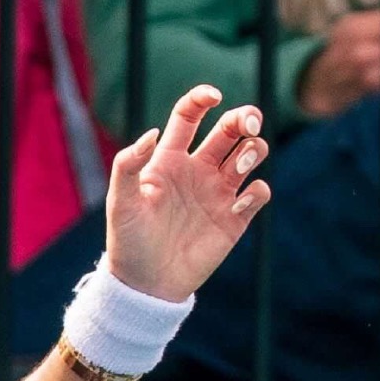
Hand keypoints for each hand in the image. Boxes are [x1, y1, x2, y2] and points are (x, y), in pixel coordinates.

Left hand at [102, 82, 274, 303]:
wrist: (145, 284)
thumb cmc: (128, 240)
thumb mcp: (120, 201)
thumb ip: (128, 164)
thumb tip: (152, 133)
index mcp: (170, 158)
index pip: (190, 116)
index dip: (203, 99)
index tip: (214, 97)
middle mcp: (198, 169)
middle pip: (230, 129)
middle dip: (245, 118)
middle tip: (250, 125)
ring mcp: (218, 193)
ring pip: (250, 154)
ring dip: (253, 151)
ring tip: (241, 165)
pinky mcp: (234, 219)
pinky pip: (258, 193)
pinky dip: (257, 191)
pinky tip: (241, 204)